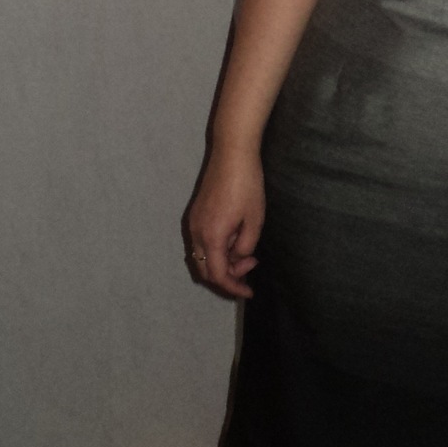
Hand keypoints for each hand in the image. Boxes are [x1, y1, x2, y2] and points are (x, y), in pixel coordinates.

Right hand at [185, 141, 265, 299]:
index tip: (248, 292)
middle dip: (228, 276)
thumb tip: (239, 258)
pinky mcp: (195, 214)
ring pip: (202, 256)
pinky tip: (235, 239)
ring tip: (246, 251)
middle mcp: (196, 232)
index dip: (233, 288)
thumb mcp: (254, 220)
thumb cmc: (247, 185)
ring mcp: (193, 222)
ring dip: (222, 261)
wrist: (232, 154)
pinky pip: (201, 242)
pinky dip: (216, 249)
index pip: (217, 275)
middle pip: (205, 270)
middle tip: (251, 265)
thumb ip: (245, 246)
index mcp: (211, 237)